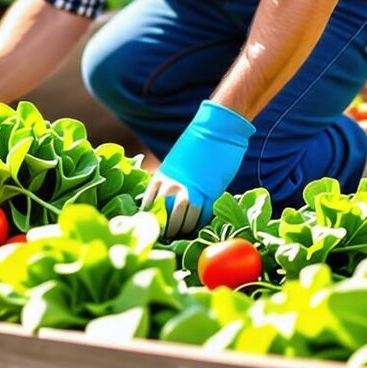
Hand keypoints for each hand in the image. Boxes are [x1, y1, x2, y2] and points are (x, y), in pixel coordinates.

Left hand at [142, 101, 254, 239]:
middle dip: (166, 230)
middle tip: (167, 237)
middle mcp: (174, 186)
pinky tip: (197, 226)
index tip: (152, 227)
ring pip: (184, 221)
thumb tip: (165, 200)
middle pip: (166, 218)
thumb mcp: (174, 162)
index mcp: (162, 177)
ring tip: (182, 234)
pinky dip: (199, 224)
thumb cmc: (196, 144)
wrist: (216, 131)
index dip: (151, 220)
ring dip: (183, 230)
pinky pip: (202, 216)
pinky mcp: (211, 195)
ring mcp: (193, 192)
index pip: (150, 206)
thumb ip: (169, 180)